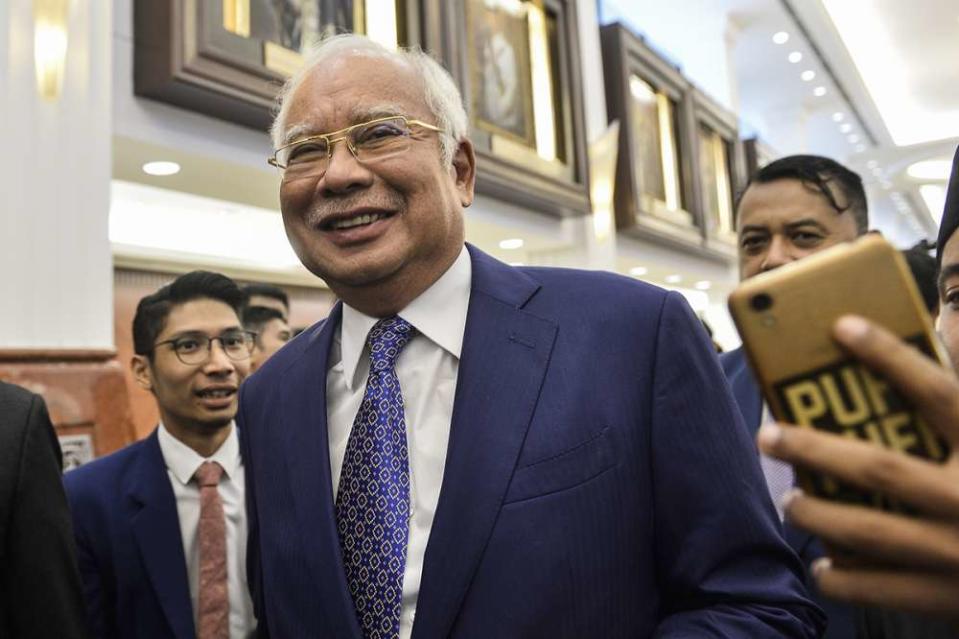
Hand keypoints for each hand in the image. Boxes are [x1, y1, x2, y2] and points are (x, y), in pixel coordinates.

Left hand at [758, 315, 958, 620]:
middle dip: (814, 448)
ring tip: (789, 501)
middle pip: (878, 467)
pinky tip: (822, 566)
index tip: (841, 325)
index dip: (889, 354)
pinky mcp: (950, 598)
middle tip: (769, 434)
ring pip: (867, 531)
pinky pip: (882, 591)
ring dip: (817, 515)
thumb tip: (954, 325)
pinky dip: (843, 580)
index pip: (937, 391)